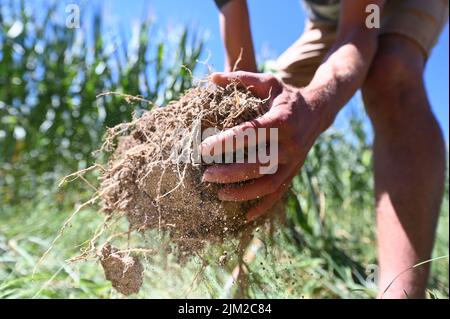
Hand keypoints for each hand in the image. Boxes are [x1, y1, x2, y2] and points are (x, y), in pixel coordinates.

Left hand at [201, 71, 327, 220]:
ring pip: (267, 184)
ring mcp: (293, 162)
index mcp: (281, 120)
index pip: (250, 134)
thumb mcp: (268, 82)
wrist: (318, 112)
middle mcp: (289, 144)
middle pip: (258, 164)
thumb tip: (212, 77)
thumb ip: (241, 78)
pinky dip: (263, 207)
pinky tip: (245, 217)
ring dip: (243, 193)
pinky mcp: (293, 173)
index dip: (227, 142)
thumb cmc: (286, 97)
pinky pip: (278, 194)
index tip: (204, 149)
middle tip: (206, 176)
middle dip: (230, 172)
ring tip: (219, 194)